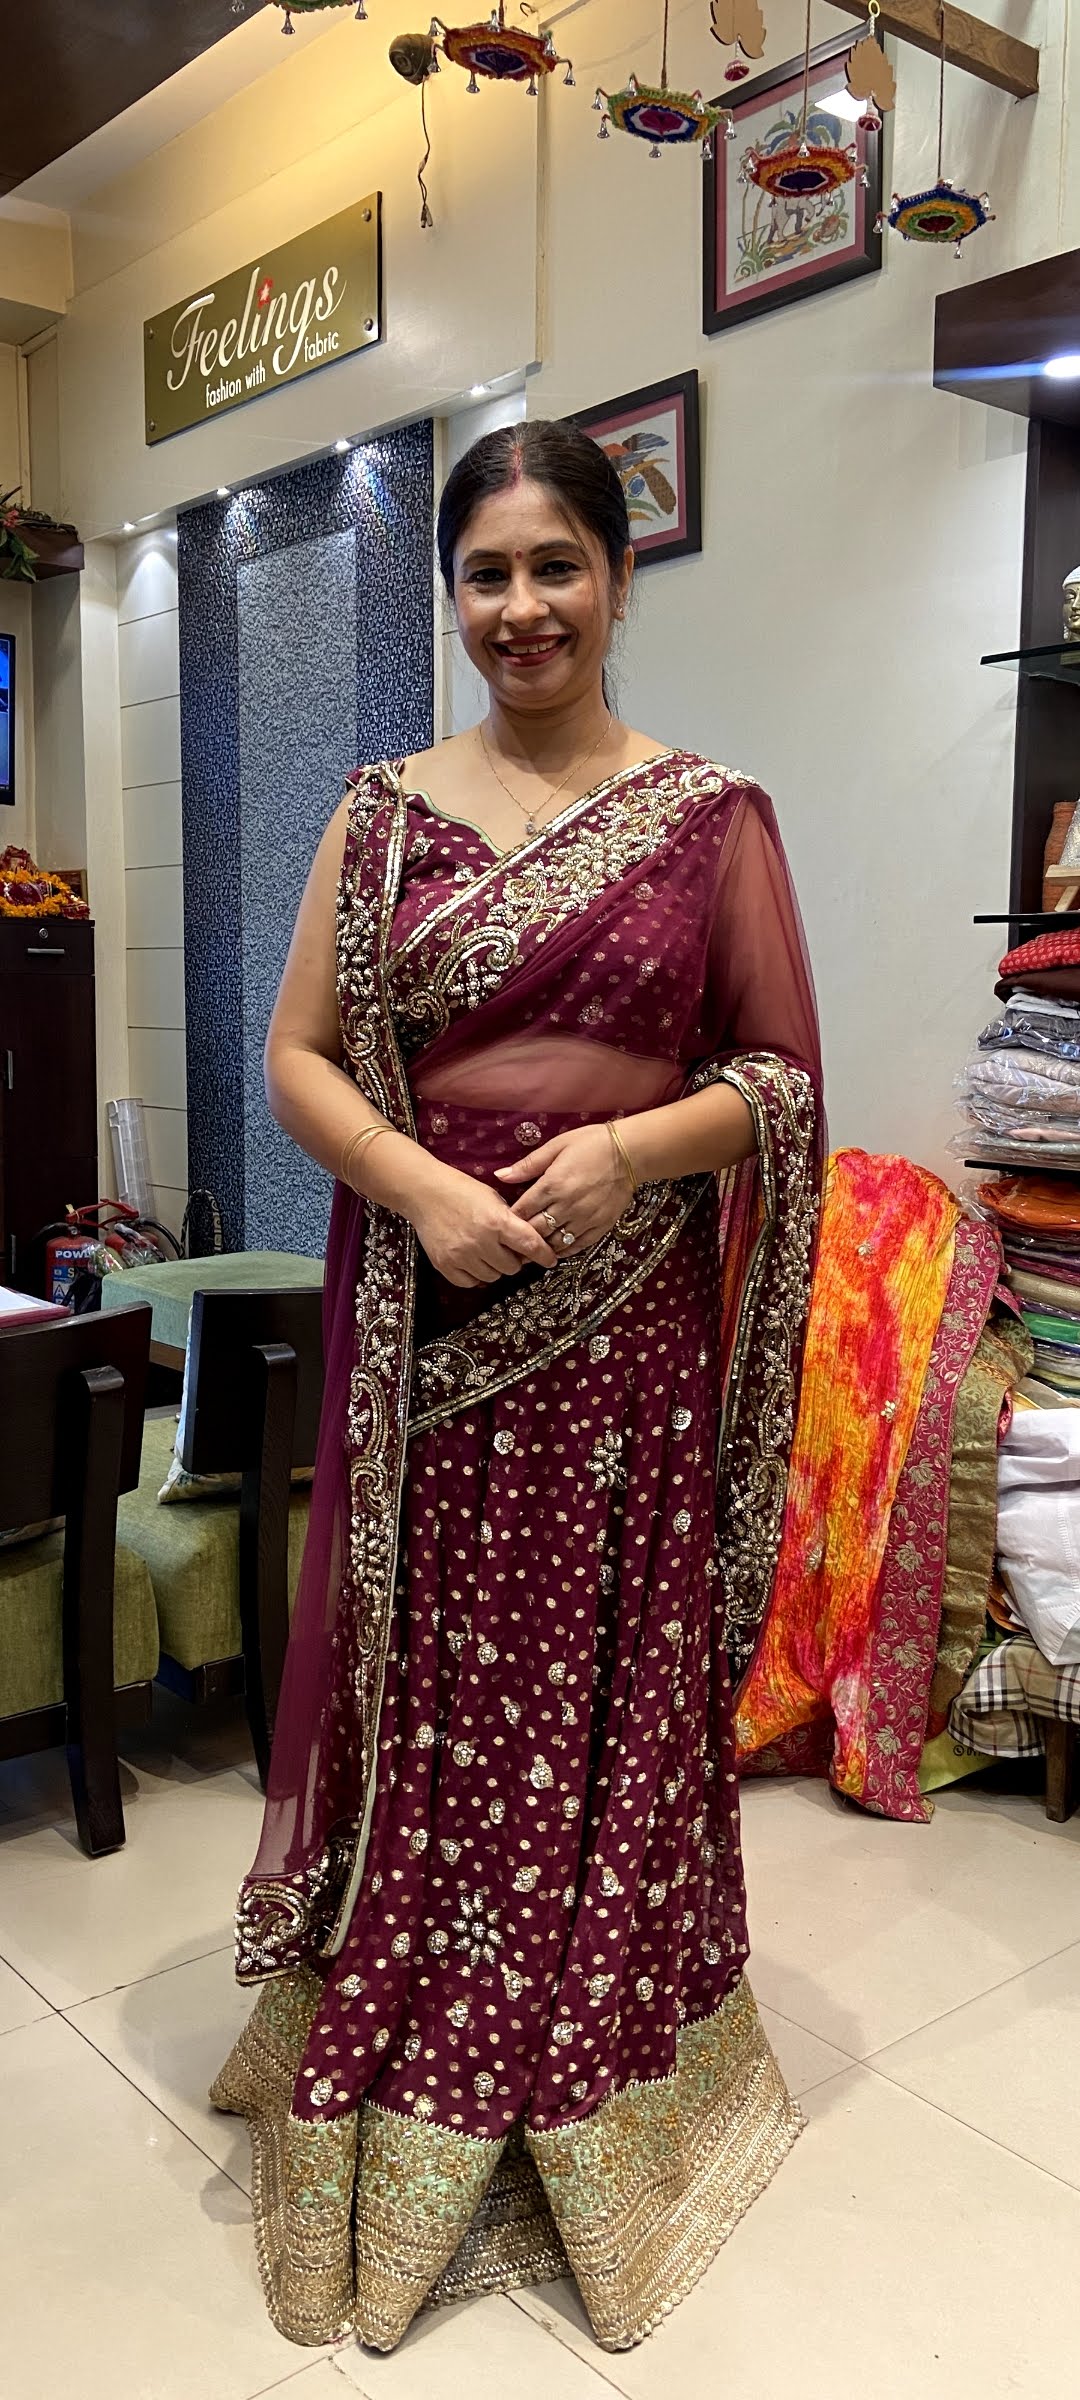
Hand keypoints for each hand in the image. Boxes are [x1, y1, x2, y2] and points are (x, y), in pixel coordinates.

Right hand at [407, 1159, 559, 1288]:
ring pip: (492, 1277)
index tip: (550, 1260)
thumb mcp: (494, 1199)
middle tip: (506, 1248)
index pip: (530, 1245)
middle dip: (514, 1259)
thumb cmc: (462, 1191)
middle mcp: (481, 1241)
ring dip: (494, 1267)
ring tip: (486, 1251)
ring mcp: (462, 1256)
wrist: (424, 1192)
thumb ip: (512, 1222)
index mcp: (497, 1221)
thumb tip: (529, 1246)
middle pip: (512, 1267)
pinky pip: (470, 1283)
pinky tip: (473, 1261)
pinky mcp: (445, 1265)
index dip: (544, 1255)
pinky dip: (475, 1275)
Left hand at [495, 1124, 633, 1255]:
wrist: (630, 1153)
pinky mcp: (600, 1227)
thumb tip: (499, 1176)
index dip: (510, 1219)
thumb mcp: (556, 1146)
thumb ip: (527, 1165)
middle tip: (512, 1240)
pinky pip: (576, 1247)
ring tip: (531, 1248)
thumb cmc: (591, 1144)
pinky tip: (555, 1249)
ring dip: (541, 1247)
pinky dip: (563, 1251)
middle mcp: (565, 1207)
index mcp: (551, 1186)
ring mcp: (584, 1220)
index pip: (522, 1212)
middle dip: (522, 1237)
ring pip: (554, 1244)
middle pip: (535, 1231)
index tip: (503, 1222)